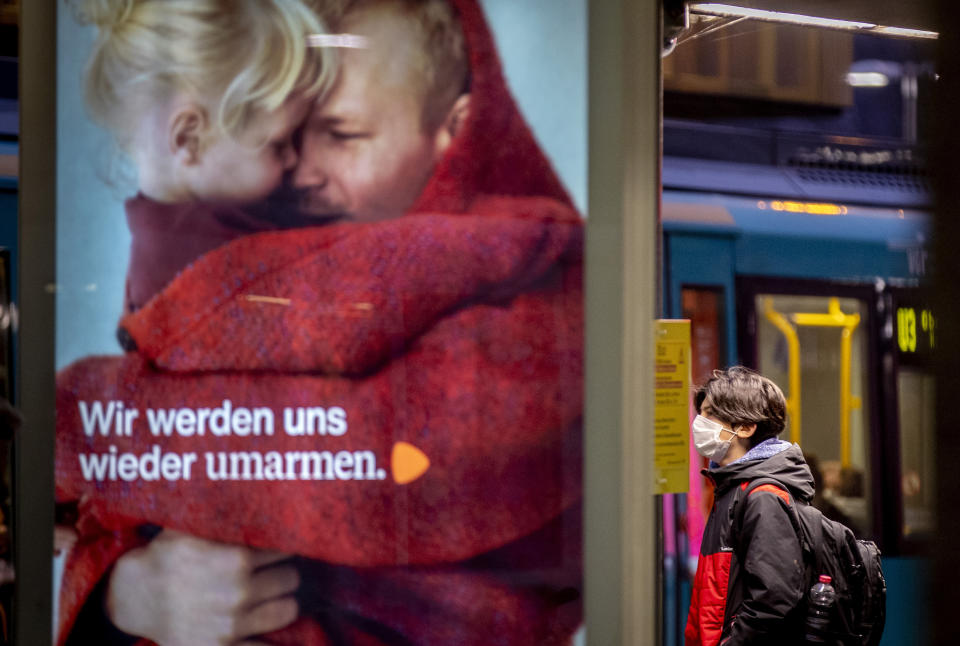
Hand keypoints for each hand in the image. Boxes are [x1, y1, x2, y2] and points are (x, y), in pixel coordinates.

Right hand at [105, 529, 298, 645]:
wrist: (135, 597)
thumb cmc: (169, 555)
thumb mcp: (193, 525)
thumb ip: (227, 513)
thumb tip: (262, 491)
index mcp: (235, 559)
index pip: (285, 549)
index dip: (283, 545)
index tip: (277, 546)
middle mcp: (239, 592)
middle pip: (291, 578)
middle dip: (283, 572)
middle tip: (272, 570)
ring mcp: (233, 625)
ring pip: (289, 609)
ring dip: (283, 601)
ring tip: (270, 594)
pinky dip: (273, 641)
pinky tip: (277, 633)